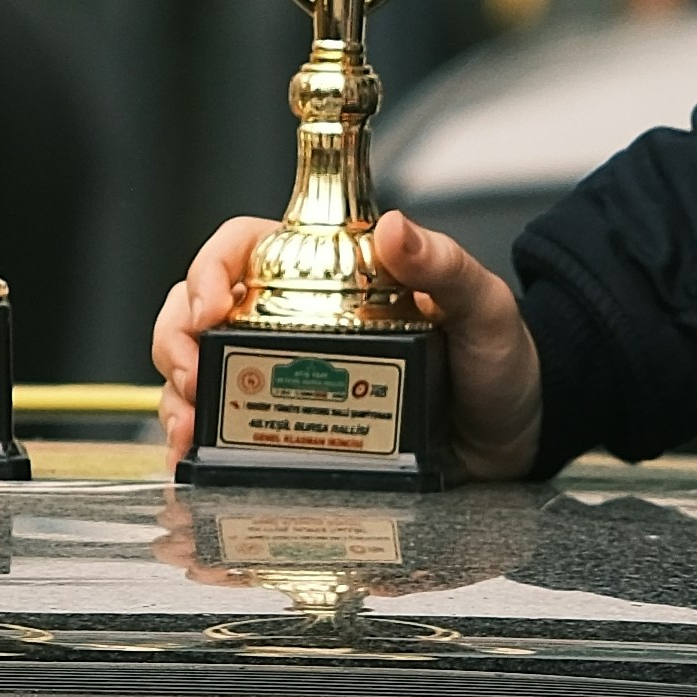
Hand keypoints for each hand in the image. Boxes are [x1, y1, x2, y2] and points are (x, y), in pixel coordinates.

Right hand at [149, 210, 546, 476]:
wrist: (520, 437)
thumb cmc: (499, 360)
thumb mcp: (481, 306)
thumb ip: (444, 266)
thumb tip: (395, 229)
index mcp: (325, 276)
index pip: (239, 250)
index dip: (208, 270)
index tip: (212, 308)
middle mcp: (292, 324)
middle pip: (197, 315)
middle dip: (176, 343)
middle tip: (191, 379)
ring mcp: (288, 382)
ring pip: (201, 377)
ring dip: (178, 400)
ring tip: (186, 432)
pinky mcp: (294, 435)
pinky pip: (231, 438)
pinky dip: (201, 452)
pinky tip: (193, 467)